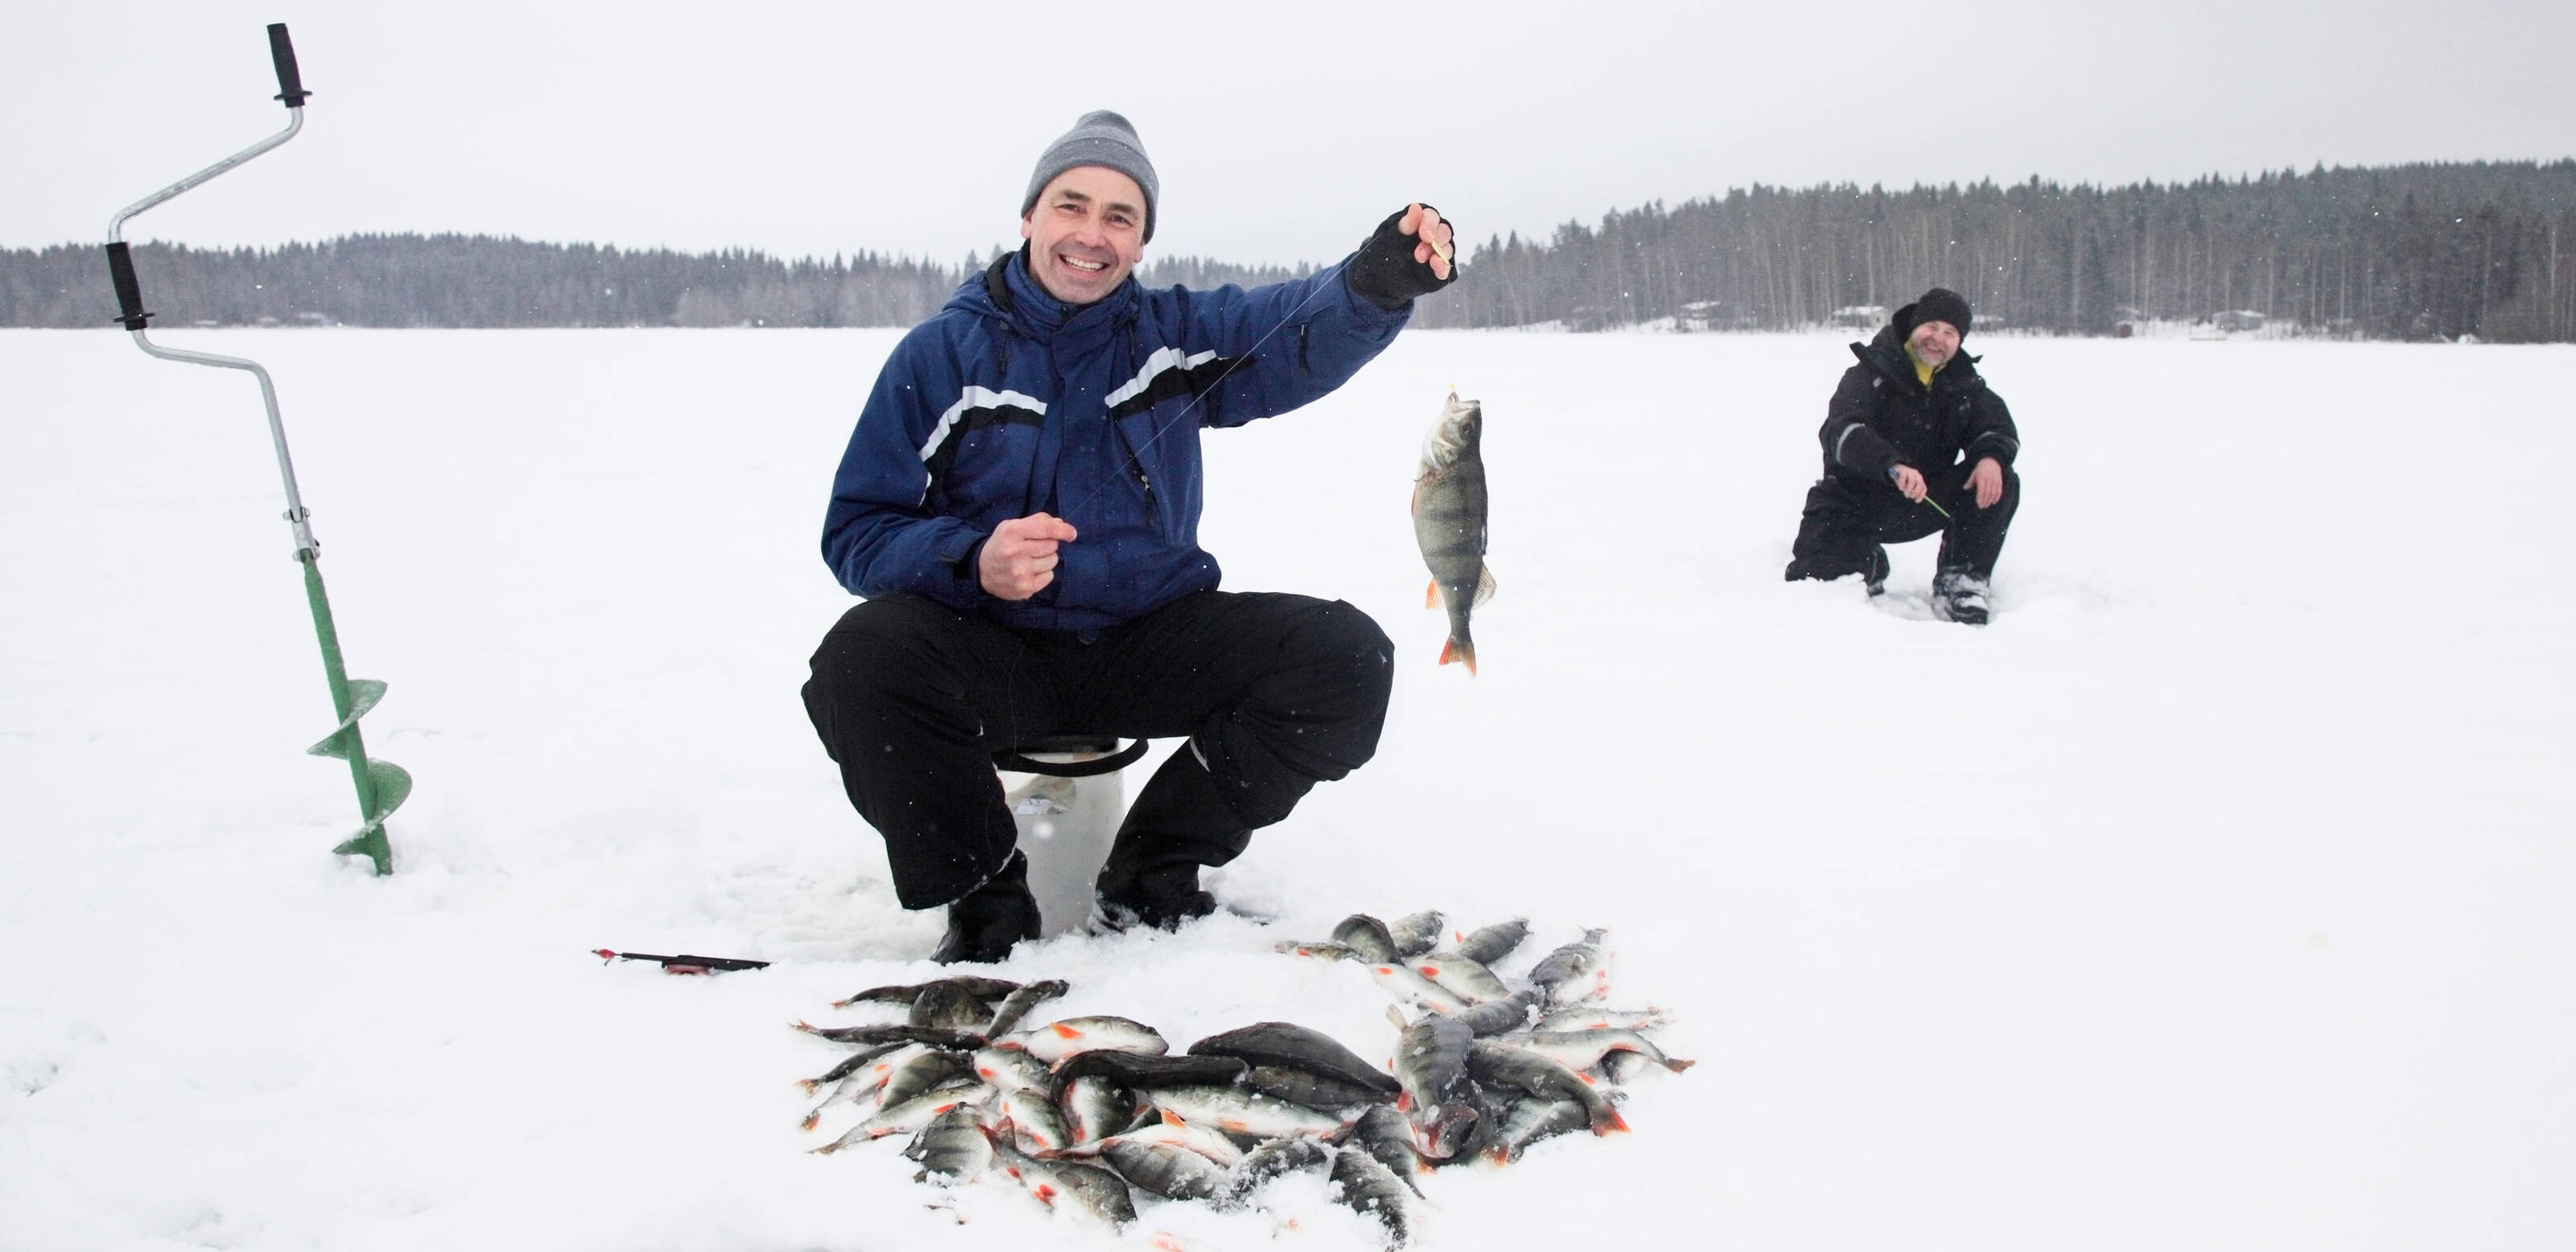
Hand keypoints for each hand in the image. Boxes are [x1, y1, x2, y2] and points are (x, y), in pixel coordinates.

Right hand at [978, 513, 1076, 600]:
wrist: (981, 571)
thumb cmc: (1002, 545)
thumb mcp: (1012, 526)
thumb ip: (1037, 521)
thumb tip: (1061, 523)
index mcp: (1012, 532)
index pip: (1046, 529)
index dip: (1063, 530)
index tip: (1072, 533)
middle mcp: (1015, 552)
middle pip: (1052, 545)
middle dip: (1048, 545)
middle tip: (1033, 548)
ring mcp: (1020, 572)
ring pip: (1053, 561)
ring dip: (1046, 559)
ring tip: (1030, 560)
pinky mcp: (1025, 588)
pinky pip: (1050, 576)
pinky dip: (1043, 573)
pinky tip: (1029, 572)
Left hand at [1345, 204, 1460, 308]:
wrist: (1379, 277)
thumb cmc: (1385, 252)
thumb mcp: (1392, 237)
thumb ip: (1406, 224)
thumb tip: (1416, 207)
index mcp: (1419, 222)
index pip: (1431, 216)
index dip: (1430, 224)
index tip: (1425, 235)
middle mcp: (1432, 234)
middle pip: (1443, 231)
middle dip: (1436, 241)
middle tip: (1420, 254)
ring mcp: (1436, 251)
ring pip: (1447, 248)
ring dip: (1440, 255)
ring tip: (1432, 262)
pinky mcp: (1438, 267)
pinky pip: (1446, 267)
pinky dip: (1443, 268)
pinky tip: (1438, 270)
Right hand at [1889, 464, 1926, 501]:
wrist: (1895, 469)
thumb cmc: (1903, 479)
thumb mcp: (1908, 485)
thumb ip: (1912, 490)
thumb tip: (1916, 498)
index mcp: (1919, 479)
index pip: (1923, 487)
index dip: (1921, 495)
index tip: (1917, 501)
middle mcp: (1916, 474)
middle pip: (1919, 484)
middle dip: (1915, 492)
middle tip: (1909, 496)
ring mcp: (1910, 472)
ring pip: (1912, 481)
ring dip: (1908, 489)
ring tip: (1904, 492)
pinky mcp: (1903, 470)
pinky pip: (1903, 478)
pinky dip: (1902, 484)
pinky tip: (1900, 487)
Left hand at [1967, 457, 2003, 508]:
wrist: (1992, 460)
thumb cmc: (1981, 467)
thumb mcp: (1974, 473)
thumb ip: (1970, 481)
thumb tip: (1965, 488)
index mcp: (1982, 478)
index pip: (1981, 490)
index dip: (1980, 497)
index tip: (1978, 503)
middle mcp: (1989, 480)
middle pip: (1987, 493)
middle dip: (1984, 501)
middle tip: (1981, 507)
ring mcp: (1995, 481)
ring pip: (1993, 493)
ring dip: (1990, 500)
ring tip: (1986, 505)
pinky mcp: (1999, 482)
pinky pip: (1999, 491)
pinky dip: (1997, 497)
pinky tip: (1994, 502)